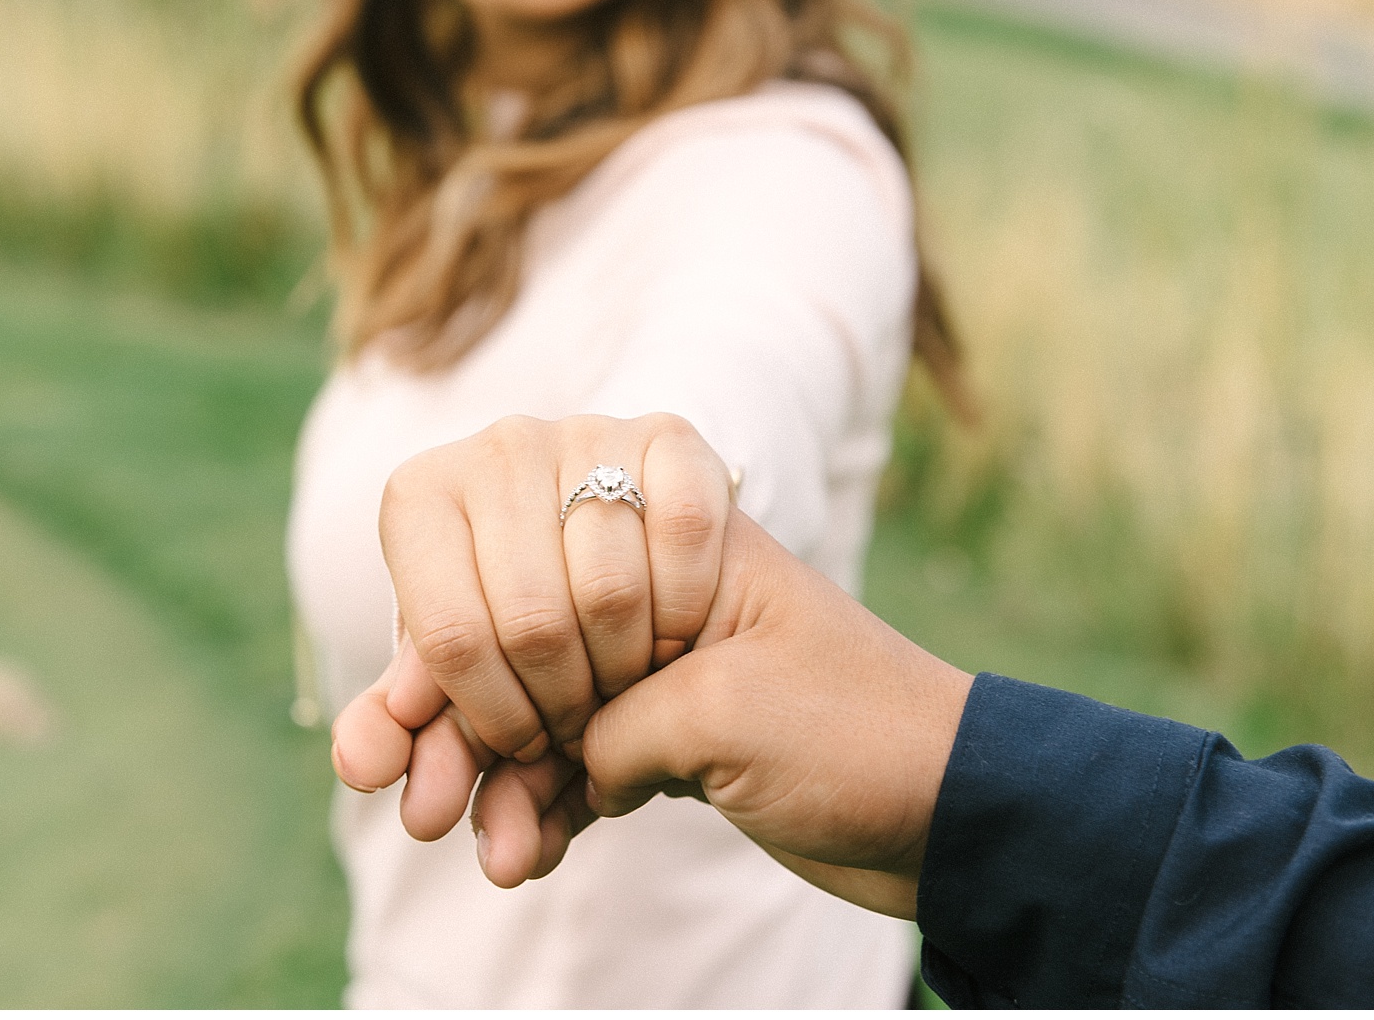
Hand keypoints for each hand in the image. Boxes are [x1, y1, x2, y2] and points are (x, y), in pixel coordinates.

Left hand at [330, 412, 734, 843]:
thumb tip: (362, 766)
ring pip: (611, 591)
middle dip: (560, 706)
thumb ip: (400, 733)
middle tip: (576, 731)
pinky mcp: (670, 435)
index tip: (522, 747)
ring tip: (617, 692)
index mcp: (421, 496)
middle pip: (532, 621)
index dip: (493, 719)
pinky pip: (682, 538)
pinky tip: (668, 640)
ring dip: (624, 672)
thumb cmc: (510, 620)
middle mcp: (497, 447)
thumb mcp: (453, 677)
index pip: (451, 637)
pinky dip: (681, 612)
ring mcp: (587, 432)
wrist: (609, 547)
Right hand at [470, 511, 973, 916]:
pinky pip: (560, 757)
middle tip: (424, 800)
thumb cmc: (858, 732)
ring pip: (520, 695)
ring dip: (481, 767)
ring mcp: (642, 653)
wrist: (949, 816)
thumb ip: (607, 726)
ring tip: (445, 833)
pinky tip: (511, 851)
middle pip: (501, 624)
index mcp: (672, 522)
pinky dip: (531, 804)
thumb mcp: (720, 714)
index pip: (519, 548)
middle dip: (458, 715)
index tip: (515, 726)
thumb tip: (517, 778)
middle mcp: (644, 573)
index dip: (485, 641)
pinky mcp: (650, 728)